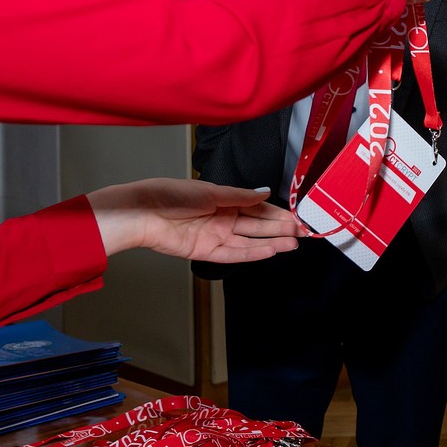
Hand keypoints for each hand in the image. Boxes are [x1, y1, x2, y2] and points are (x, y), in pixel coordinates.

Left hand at [87, 179, 300, 263]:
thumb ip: (241, 196)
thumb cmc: (172, 194)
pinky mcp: (206, 252)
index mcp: (225, 200)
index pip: (258, 208)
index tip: (298, 217)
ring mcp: (216, 236)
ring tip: (293, 244)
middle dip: (281, 228)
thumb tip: (266, 193)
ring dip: (272, 243)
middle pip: (258, 226)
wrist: (143, 211)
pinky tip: (270, 251)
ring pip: (250, 241)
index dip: (278, 213)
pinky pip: (234, 254)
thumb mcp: (211, 191)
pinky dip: (252, 254)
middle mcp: (223, 219)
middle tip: (304, 232)